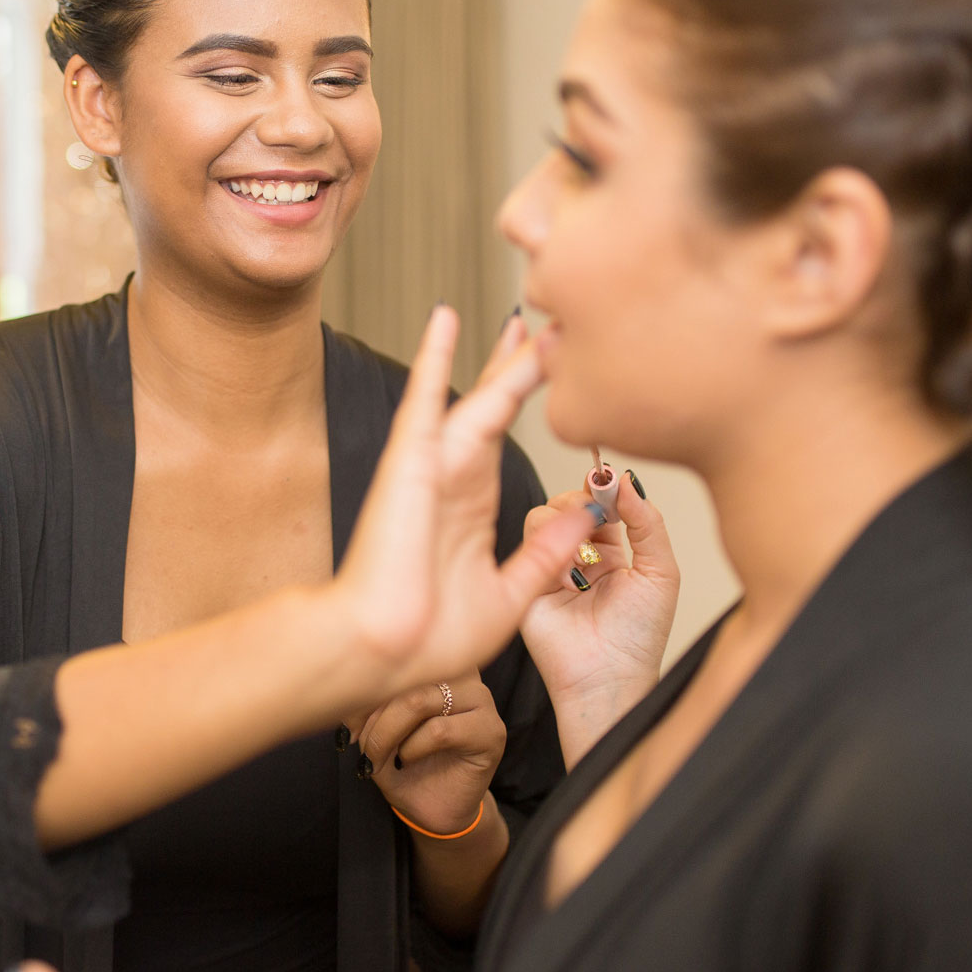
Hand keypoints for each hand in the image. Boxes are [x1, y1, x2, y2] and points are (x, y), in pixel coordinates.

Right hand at [331, 307, 594, 698]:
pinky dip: (433, 359)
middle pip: (492, 408)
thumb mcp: (511, 592)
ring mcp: (430, 468)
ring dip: (501, 362)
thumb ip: (547, 551)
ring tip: (528, 319)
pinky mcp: (409, 464)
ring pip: (475, 400)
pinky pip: (425, 401)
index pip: (505, 438)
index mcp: (470, 507)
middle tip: (546, 326)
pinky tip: (445, 319)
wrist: (383, 653)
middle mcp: (451, 479)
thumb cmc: (429, 637)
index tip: (555, 370)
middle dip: (518, 368)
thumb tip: (588, 513)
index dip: (528, 403)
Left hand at [358, 673, 503, 835]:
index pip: (394, 659)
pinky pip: (439, 731)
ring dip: (387, 733)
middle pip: (405, 676)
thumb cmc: (406, 764)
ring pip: (418, 700)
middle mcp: (463, 673)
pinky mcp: (490, 732)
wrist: (435, 809)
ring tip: (378, 756)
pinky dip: (412, 748)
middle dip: (372, 716)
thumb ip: (370, 704)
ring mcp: (481, 700)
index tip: (346, 726)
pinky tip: (406, 760)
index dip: (363, 690)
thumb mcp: (378, 729)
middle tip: (360, 746)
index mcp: (438, 661)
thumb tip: (349, 688)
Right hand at [519, 471, 679, 761]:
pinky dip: (549, 549)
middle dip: (580, 500)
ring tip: (586, 553)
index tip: (605, 480)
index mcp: (611, 550)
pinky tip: (570, 575)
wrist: (610, 678)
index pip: (599, 503)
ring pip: (543, 516)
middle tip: (596, 513)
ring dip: (564, 524)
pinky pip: (526, 545)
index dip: (602, 489)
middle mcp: (578, 556)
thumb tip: (626, 479)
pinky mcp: (527, 581)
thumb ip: (648, 523)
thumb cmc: (640, 637)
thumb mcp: (661, 572)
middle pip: (566, 503)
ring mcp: (550, 567)